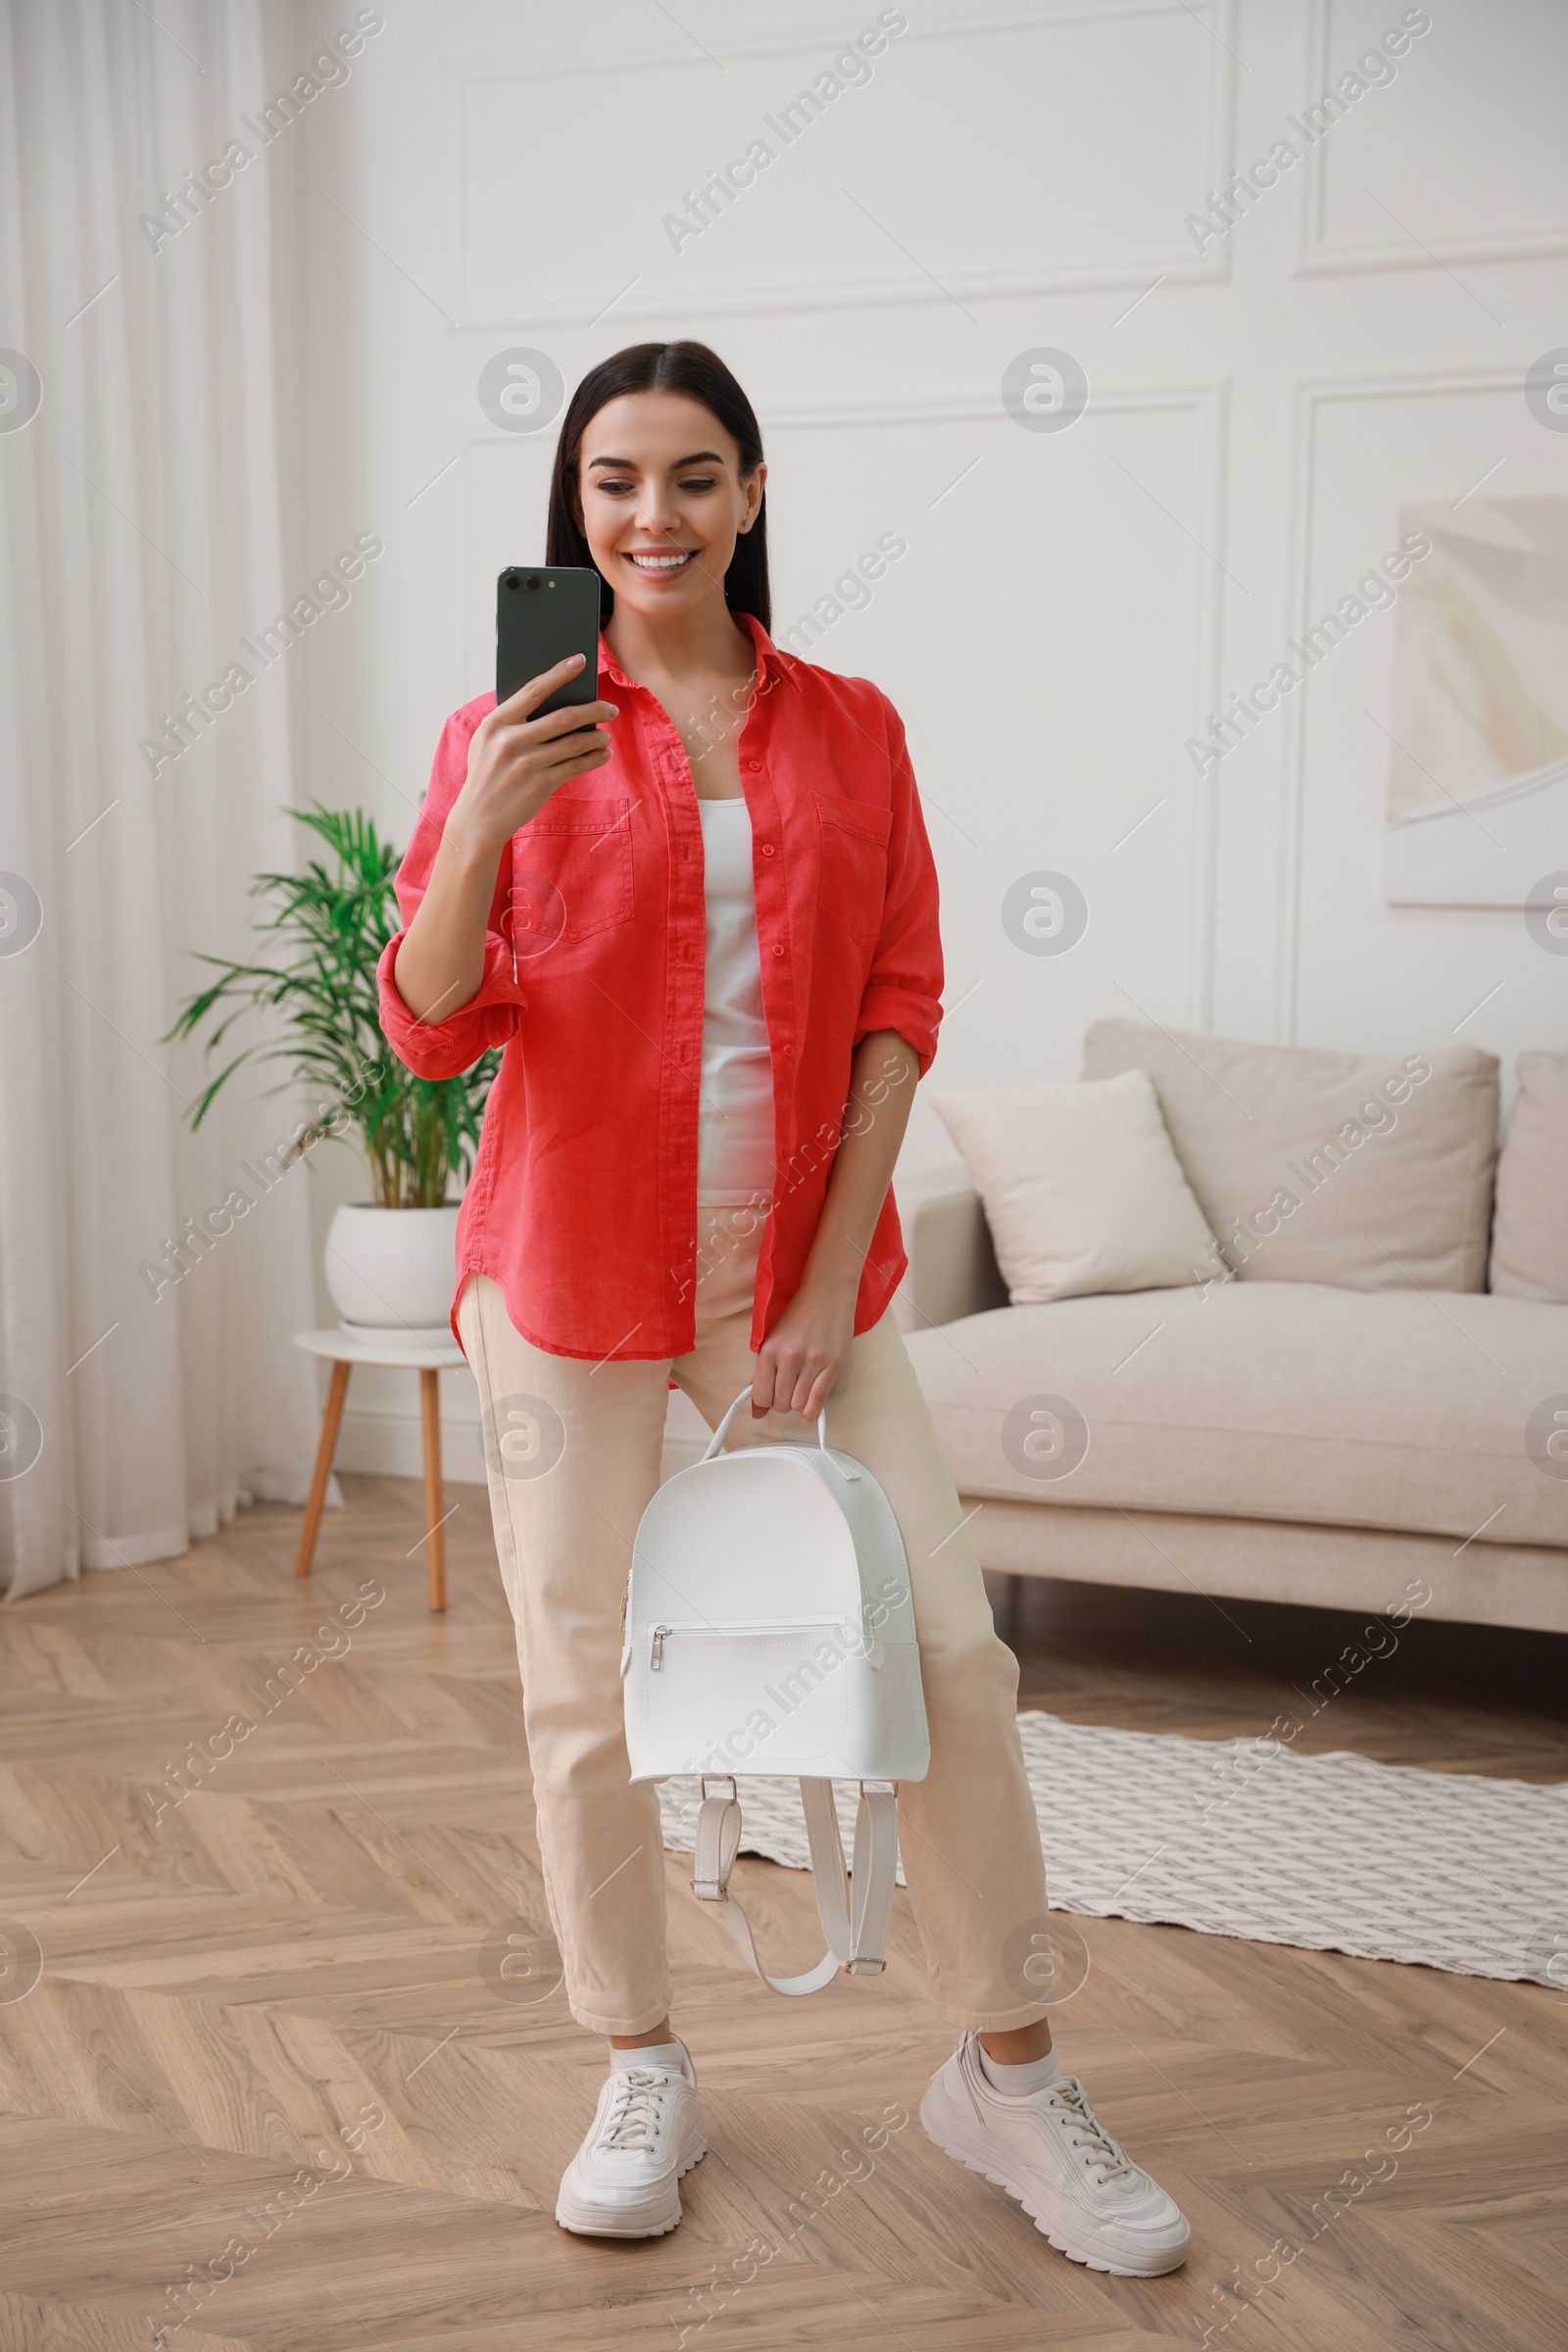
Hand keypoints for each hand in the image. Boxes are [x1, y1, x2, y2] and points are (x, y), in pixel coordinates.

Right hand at [450, 656, 618, 857]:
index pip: (534, 689)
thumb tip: (553, 699)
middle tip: (610, 708)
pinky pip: (575, 766)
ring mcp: (527, 763)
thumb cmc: (487, 773)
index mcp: (496, 723)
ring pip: (574, 743)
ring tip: (606, 735)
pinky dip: (593, 759)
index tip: (580, 660)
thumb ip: (512, 721)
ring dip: (597, 737)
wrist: (478, 818)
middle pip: (563, 716)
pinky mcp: (541, 784)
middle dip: (593, 709)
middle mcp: (511, 740)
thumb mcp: (487, 741)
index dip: (560, 673)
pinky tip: (602, 754)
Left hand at [751, 1274, 856, 1423]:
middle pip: (781, 1404)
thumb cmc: (798, 1315)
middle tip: (787, 1391)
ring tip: (800, 1390)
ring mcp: (813, 1362)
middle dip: (782, 1403)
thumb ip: (762, 1374)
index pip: (761, 1396)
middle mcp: (790, 1357)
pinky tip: (809, 1413)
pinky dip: (813, 1412)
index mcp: (769, 1350)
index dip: (763, 1403)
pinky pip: (820, 1399)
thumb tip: (757, 1411)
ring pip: (799, 1405)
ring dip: (798, 1404)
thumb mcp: (772, 1339)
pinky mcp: (834, 1365)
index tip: (768, 1400)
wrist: (827, 1293)